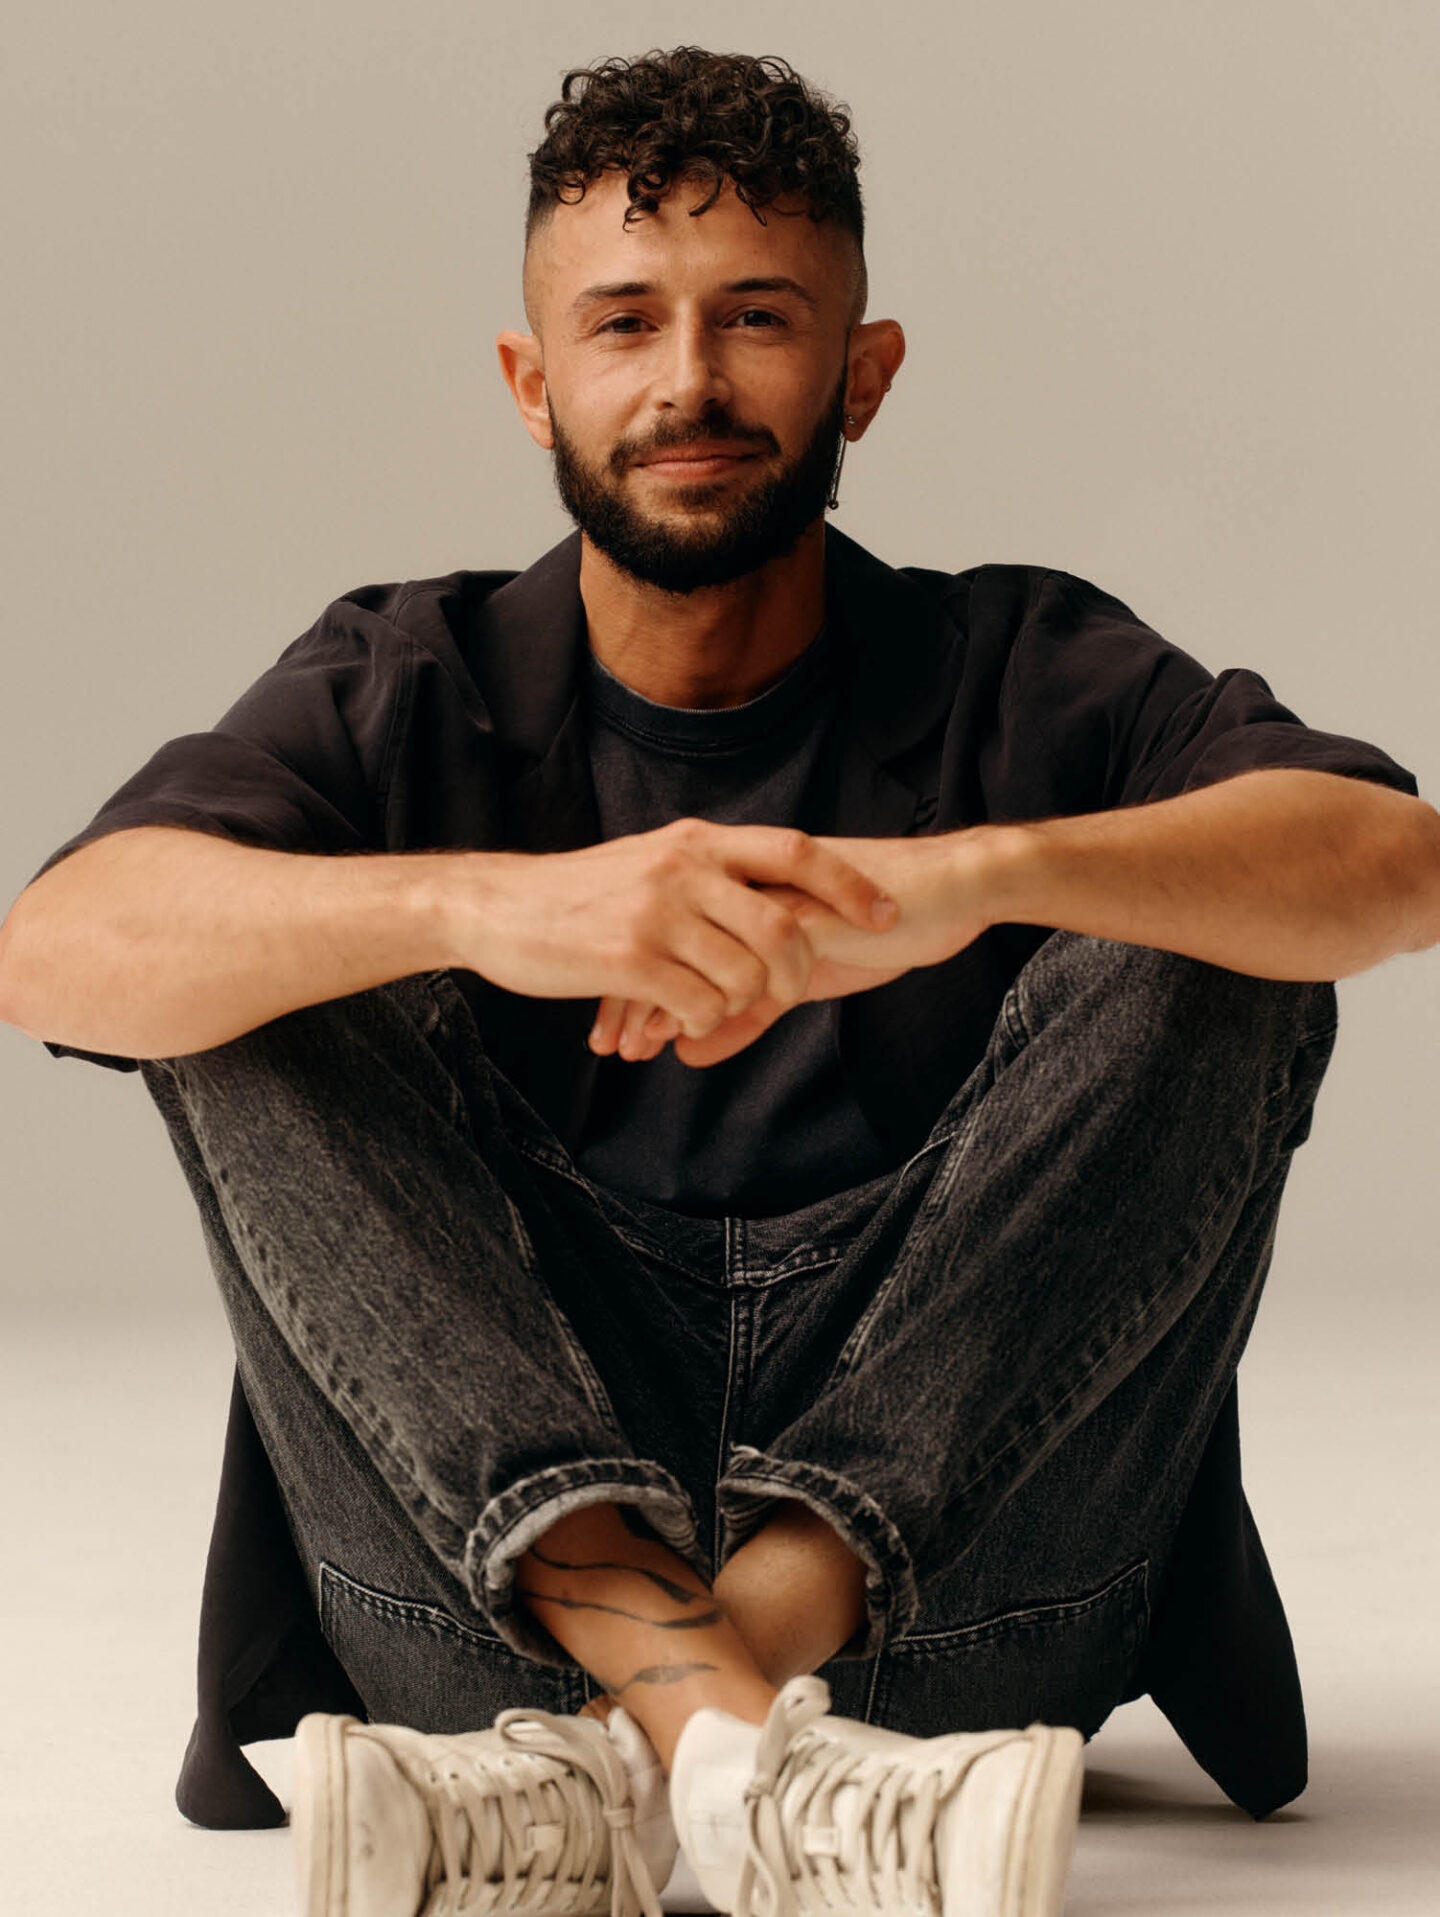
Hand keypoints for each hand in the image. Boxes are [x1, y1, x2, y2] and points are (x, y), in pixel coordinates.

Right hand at [453, 817, 898, 1039]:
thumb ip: (711, 871)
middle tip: (789, 998)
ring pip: (745, 975)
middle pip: (783, 927)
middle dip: (798, 973)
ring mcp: (657, 912)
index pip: (796, 851)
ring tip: (707, 1009)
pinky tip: (673, 1023)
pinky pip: (700, 1006)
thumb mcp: (653, 861)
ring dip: (739, 1006)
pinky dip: (700, 1023)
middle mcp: (684, 868)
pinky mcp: (628, 958)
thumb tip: (779, 894)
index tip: (887, 915)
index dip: (849, 886)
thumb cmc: (581, 895)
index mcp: (698, 841)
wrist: (498, 907)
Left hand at [589, 829, 998, 1065]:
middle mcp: (746, 888)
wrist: (952, 891)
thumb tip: (687, 1053)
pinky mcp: (804, 918)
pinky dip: (710, 1001)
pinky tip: (688, 1033)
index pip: (666, 932)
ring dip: (659, 1003)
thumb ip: (746, 1014)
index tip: (611, 1029)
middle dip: (627, 995)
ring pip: (693, 952)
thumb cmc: (883, 926)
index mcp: (742, 891)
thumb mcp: (803, 981)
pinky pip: (746, 965)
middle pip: (662, 938)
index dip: (633, 979)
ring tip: (636, 1049)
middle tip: (608, 1047)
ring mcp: (772, 900)